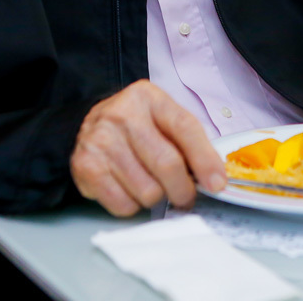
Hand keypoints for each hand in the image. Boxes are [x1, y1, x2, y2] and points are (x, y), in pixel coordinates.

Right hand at [70, 80, 225, 215]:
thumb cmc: (136, 126)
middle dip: (183, 189)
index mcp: (148, 97)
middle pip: (167, 164)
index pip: (184, 128)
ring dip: (156, 197)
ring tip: (150, 183)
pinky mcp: (85, 167)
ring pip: (147, 191)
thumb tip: (215, 178)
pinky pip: (123, 205)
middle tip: (185, 196)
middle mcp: (121, 115)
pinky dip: (133, 205)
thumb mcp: (162, 119)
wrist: (90, 127)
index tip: (217, 183)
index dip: (205, 159)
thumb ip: (188, 141)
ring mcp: (100, 140)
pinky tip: (129, 188)